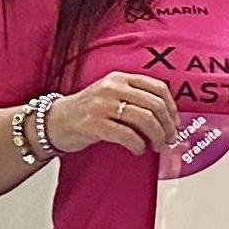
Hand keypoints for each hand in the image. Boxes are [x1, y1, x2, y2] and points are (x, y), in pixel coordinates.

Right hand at [44, 72, 178, 155]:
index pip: (159, 88)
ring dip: (157, 137)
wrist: (54, 121)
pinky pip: (127, 135)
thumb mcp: (112, 95)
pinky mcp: (94, 124)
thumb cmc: (89, 111)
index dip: (172, 108)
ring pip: (144, 119)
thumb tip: (169, 117)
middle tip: (169, 139)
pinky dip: (138, 145)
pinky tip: (138, 150)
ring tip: (157, 146)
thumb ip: (136, 98)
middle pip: (155, 105)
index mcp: (120, 78)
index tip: (175, 123)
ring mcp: (101, 105)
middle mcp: (112, 88)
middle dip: (168, 126)